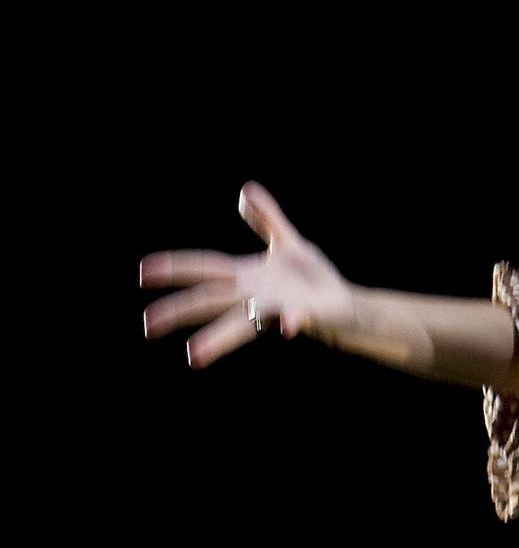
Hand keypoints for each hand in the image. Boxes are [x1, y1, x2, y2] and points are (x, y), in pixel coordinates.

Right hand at [139, 182, 357, 368]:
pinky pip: (296, 319)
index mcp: (246, 276)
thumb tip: (245, 192)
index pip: (204, 268)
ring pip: (240, 324)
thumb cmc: (314, 280)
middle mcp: (254, 296)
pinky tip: (290, 328)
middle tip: (148, 326)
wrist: (346, 305)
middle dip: (179, 311)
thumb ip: (266, 219)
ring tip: (193, 356)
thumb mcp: (288, 242)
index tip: (144, 273)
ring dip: (218, 339)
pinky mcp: (304, 316)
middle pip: (210, 300)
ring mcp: (276, 309)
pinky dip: (292, 321)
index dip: (176, 269)